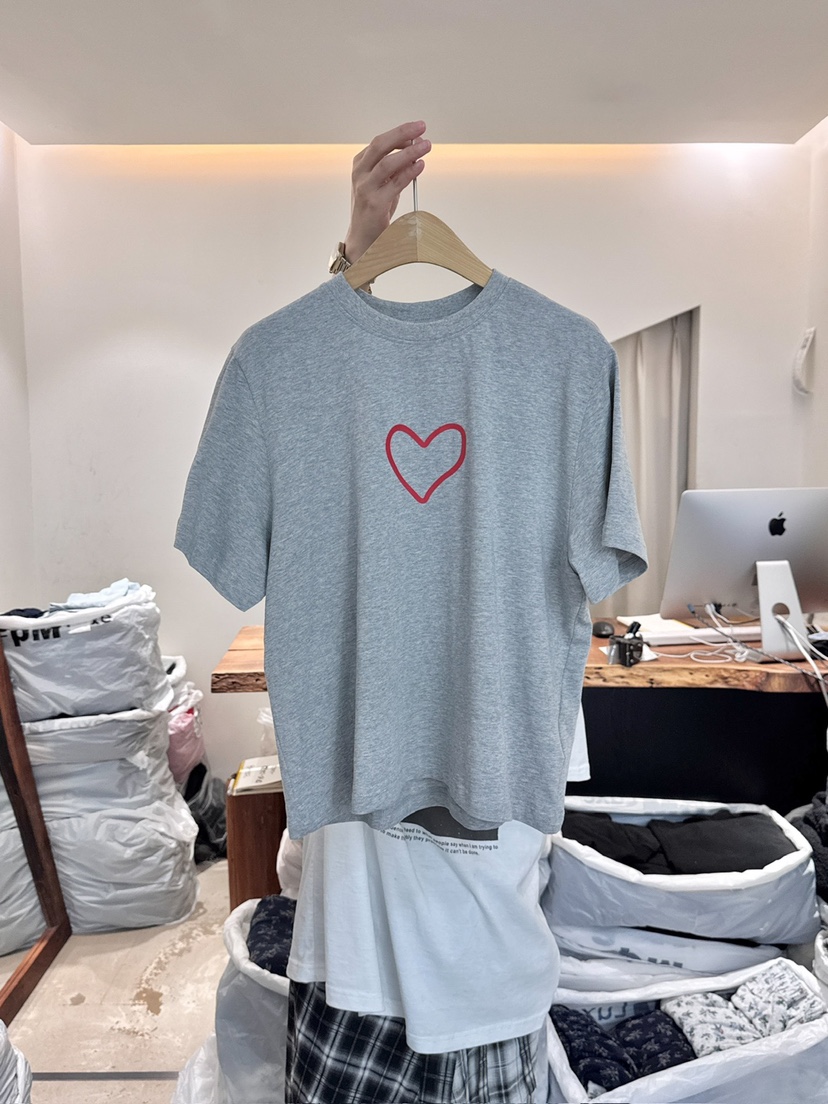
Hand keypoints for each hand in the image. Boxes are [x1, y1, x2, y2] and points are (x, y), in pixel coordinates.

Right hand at [344, 121, 431, 262]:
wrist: (363, 238)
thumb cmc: (374, 210)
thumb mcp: (383, 183)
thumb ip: (397, 168)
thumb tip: (416, 150)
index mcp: (360, 165)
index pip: (380, 142)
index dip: (400, 133)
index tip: (417, 128)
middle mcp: (360, 174)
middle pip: (381, 145)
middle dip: (402, 133)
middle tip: (421, 127)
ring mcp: (365, 188)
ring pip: (387, 163)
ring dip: (409, 152)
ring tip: (426, 146)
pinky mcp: (375, 204)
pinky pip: (394, 184)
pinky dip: (409, 172)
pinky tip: (420, 165)